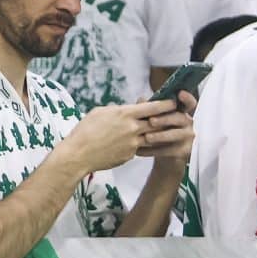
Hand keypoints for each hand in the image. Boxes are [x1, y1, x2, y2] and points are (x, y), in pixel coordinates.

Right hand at [58, 99, 190, 173]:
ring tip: (165, 130)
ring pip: (154, 137)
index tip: (174, 102)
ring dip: (160, 133)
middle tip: (177, 115)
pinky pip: (141, 148)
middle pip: (157, 122)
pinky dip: (143, 145)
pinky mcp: (130, 156)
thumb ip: (117, 110)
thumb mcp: (100, 112)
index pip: (152, 107)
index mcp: (125, 114)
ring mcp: (133, 144)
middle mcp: (133, 129)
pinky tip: (141, 144)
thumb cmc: (85, 129)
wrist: (79, 154)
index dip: (165, 104)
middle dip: (168, 118)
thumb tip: (125, 110)